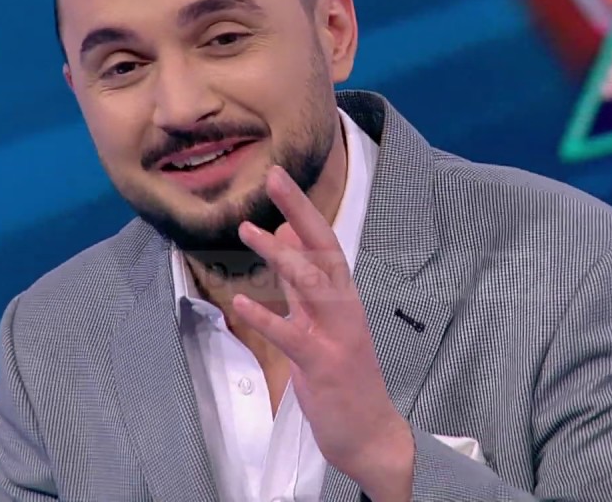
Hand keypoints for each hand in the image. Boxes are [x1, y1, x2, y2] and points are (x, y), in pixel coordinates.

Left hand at [234, 166, 413, 501]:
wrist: (371, 434)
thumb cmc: (345, 378)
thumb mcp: (323, 322)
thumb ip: (305, 284)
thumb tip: (289, 238)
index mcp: (342, 297)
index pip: (323, 243)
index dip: (301, 209)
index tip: (279, 176)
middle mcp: (344, 308)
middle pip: (324, 249)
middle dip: (300, 211)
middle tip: (274, 176)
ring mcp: (336, 335)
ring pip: (313, 285)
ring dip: (282, 255)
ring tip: (249, 229)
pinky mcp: (322, 364)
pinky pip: (291, 335)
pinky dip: (265, 317)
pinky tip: (239, 301)